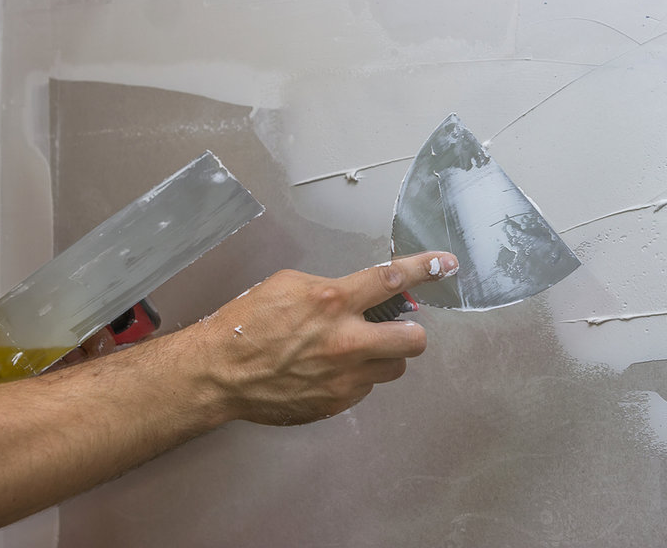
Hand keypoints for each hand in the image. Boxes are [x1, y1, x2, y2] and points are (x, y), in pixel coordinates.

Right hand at [189, 251, 458, 425]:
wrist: (220, 372)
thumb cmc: (248, 324)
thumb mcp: (290, 286)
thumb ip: (333, 289)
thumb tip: (362, 293)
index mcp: (333, 302)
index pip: (392, 279)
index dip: (426, 269)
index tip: (446, 264)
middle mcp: (346, 341)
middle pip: (413, 340)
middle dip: (412, 332)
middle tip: (398, 329)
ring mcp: (343, 377)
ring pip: (394, 368)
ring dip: (383, 356)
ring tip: (355, 351)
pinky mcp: (336, 402)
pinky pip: (365, 387)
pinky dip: (356, 377)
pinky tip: (329, 371)